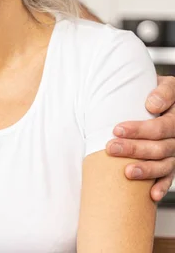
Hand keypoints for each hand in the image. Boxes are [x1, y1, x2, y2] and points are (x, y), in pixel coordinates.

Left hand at [106, 76, 174, 200]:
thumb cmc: (158, 92)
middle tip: (111, 148)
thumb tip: (152, 105)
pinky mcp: (171, 163)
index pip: (161, 127)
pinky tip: (152, 195)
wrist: (164, 101)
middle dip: (134, 149)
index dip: (140, 130)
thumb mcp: (165, 85)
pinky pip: (169, 177)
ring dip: (146, 170)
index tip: (117, 129)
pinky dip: (161, 186)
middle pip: (160, 147)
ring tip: (126, 172)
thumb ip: (163, 92)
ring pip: (165, 164)